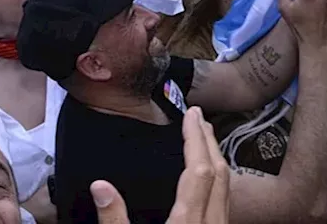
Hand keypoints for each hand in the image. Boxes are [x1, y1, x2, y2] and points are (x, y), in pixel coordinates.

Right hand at [91, 108, 228, 223]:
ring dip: (216, 158)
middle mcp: (211, 223)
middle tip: (199, 118)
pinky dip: (218, 178)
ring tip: (205, 140)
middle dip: (209, 141)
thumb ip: (114, 219)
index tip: (191, 114)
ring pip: (226, 187)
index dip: (196, 138)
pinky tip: (208, 178)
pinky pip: (225, 200)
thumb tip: (100, 186)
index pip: (199, 170)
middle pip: (219, 173)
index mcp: (187, 221)